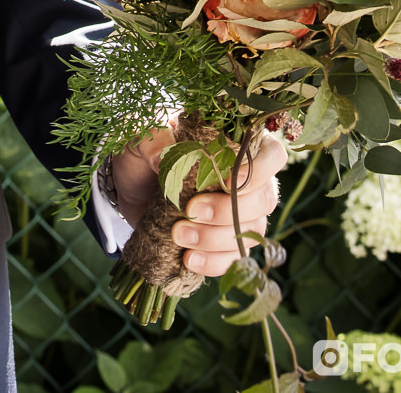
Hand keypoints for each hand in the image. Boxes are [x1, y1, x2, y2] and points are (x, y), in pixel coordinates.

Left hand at [108, 126, 285, 277]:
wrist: (129, 186)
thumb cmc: (143, 153)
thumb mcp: (142, 138)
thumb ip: (155, 141)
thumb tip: (163, 162)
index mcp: (236, 147)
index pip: (272, 156)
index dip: (259, 170)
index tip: (231, 180)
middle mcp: (247, 182)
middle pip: (264, 200)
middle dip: (229, 210)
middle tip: (192, 210)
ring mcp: (240, 215)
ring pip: (251, 233)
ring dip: (216, 239)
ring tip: (179, 235)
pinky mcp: (224, 243)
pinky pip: (233, 259)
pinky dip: (214, 262)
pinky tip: (188, 259)